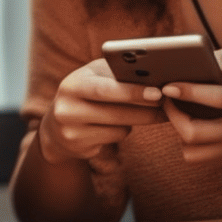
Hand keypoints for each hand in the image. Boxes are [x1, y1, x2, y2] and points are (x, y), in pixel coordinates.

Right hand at [37, 60, 167, 163]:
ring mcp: (72, 131)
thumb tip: (152, 77)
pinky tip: (117, 123)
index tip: (157, 93)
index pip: (105, 89)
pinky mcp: (80, 148)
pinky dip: (122, 130)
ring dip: (136, 120)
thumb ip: (116, 73)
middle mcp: (68, 109)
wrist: (54, 127)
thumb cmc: (84, 93)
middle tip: (167, 105)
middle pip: (116, 113)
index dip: (133, 92)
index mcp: (72, 85)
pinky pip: (114, 139)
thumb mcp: (93, 77)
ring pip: (120, 128)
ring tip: (143, 111)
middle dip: (146, 109)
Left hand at [160, 41, 221, 162]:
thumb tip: (194, 61)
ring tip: (180, 111)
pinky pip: (200, 157)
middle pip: (196, 132)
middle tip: (168, 97)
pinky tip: (193, 122)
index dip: (188, 92)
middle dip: (173, 114)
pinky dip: (189, 142)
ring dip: (179, 130)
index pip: (218, 99)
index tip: (168, 86)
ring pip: (193, 150)